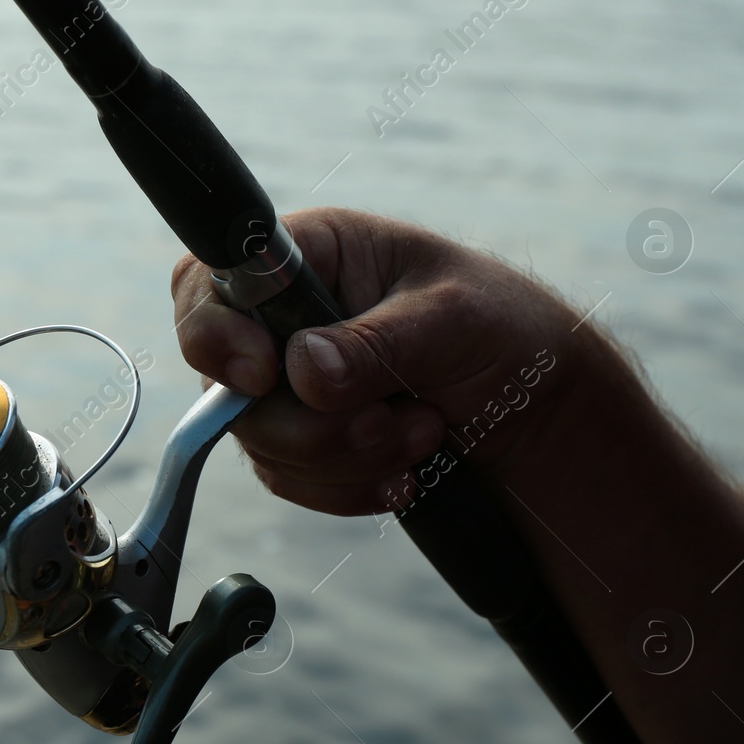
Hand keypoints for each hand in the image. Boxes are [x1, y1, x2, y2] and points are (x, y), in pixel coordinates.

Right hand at [171, 207, 594, 515]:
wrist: (538, 411)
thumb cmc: (504, 331)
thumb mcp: (454, 319)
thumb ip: (378, 342)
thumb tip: (305, 371)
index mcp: (307, 255)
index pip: (205, 283)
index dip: (215, 334)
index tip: (265, 376)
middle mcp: (280, 318)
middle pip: (227, 385)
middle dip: (316, 422)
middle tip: (397, 417)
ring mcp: (283, 385)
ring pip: (261, 443)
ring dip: (347, 457)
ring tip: (425, 433)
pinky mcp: (299, 440)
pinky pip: (289, 480)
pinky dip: (348, 487)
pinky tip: (403, 472)